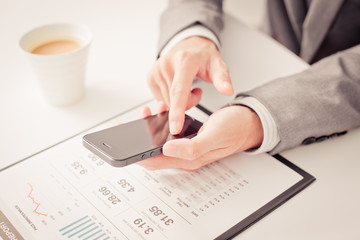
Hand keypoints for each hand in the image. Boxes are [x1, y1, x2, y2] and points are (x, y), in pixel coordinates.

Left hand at [138, 105, 263, 170]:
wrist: (248, 123)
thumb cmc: (234, 130)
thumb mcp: (214, 137)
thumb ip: (191, 147)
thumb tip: (167, 148)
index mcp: (189, 159)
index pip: (156, 162)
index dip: (138, 156)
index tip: (124, 145)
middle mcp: (186, 155)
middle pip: (154, 154)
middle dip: (138, 142)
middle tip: (126, 128)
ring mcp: (187, 147)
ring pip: (160, 143)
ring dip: (149, 131)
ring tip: (145, 114)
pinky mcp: (189, 138)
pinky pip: (169, 135)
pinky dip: (160, 124)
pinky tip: (160, 113)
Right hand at [147, 36, 233, 134]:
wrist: (190, 45)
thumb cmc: (203, 57)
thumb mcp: (218, 65)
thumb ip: (223, 79)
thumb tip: (228, 90)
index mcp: (184, 61)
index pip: (179, 91)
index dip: (177, 112)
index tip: (175, 127)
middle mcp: (167, 64)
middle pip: (174, 100)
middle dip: (187, 103)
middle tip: (196, 91)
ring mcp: (156, 70)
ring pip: (167, 102)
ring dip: (179, 101)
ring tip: (187, 87)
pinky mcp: (150, 76)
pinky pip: (160, 99)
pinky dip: (170, 98)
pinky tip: (177, 87)